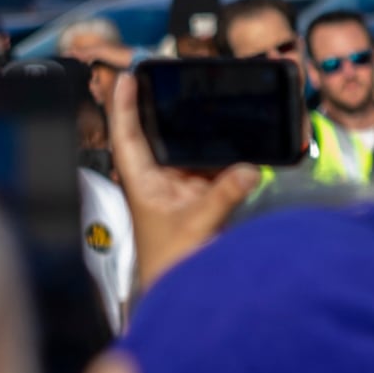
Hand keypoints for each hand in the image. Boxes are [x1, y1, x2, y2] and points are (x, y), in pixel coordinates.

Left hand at [105, 69, 256, 297]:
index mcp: (141, 182)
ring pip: (188, 151)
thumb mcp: (196, 225)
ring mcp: (179, 190)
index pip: (126, 135)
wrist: (183, 295)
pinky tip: (240, 144)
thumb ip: (223, 196)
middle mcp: (157, 181)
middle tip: (179, 80)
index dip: (124, 104)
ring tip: (215, 106)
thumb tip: (249, 168)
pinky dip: (225, 158)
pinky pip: (213, 170)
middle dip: (167, 109)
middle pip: (157, 135)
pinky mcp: (200, 200)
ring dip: (201, 133)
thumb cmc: (172, 265)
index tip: (128, 77)